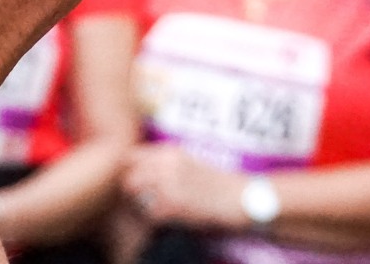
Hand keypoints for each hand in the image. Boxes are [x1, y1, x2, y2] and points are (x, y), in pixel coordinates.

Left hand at [123, 144, 246, 229]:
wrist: (243, 198)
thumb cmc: (217, 183)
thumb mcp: (190, 161)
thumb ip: (164, 163)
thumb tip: (139, 170)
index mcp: (170, 151)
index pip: (130, 154)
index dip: (126, 169)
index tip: (131, 179)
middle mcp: (167, 164)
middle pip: (126, 173)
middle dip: (128, 186)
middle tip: (138, 198)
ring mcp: (170, 184)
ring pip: (134, 192)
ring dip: (138, 202)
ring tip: (151, 208)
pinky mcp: (176, 205)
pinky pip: (149, 212)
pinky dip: (153, 218)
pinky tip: (165, 219)